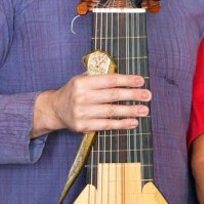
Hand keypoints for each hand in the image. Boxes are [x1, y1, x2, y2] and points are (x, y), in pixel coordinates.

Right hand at [31, 72, 150, 136]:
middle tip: (148, 95)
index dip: (126, 80)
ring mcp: (82, 113)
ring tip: (145, 110)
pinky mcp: (83, 126)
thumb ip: (99, 76)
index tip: (141, 81)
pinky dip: (121, 124)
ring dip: (130, 111)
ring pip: (111, 111)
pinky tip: (133, 122)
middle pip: (112, 95)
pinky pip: (106, 125)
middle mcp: (81, 97)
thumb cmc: (74, 92)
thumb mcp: (82, 79)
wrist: (55, 109)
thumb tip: (125, 76)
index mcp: (82, 82)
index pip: (109, 80)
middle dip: (132, 95)